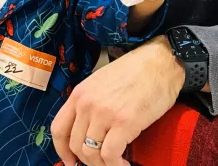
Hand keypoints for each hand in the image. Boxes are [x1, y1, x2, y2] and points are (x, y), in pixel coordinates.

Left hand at [50, 36, 184, 165]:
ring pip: (91, 154)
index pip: (58, 129)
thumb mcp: (101, 83)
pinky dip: (116, 165)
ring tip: (116, 164)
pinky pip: (110, 155)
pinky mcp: (124, 123)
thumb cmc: (135, 71)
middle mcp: (87, 104)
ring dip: (103, 165)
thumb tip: (88, 131)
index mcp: (79, 94)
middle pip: (75, 145)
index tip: (70, 160)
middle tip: (101, 163)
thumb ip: (91, 104)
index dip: (62, 150)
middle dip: (88, 160)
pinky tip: (125, 164)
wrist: (159, 62)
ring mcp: (104, 114)